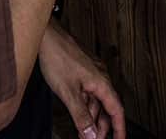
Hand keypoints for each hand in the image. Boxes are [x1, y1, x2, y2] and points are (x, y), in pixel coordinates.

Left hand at [39, 22, 124, 138]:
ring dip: (92, 117)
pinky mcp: (82, 70)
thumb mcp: (68, 92)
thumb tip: (90, 135)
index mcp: (101, 82)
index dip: (119, 128)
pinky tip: (78, 113)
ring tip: (84, 132)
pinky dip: (85, 106)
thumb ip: (80, 115)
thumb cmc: (57, 57)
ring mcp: (91, 73)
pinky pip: (89, 92)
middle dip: (103, 126)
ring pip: (96, 100)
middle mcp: (100, 76)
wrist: (46, 36)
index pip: (117, 110)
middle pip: (107, 107)